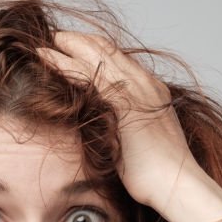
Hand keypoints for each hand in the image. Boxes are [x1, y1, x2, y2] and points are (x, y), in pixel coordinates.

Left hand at [36, 32, 205, 213]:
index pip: (120, 59)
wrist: (176, 184)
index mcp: (152, 90)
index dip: (95, 49)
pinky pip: (86, 74)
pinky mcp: (122, 103)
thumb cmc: (161, 174)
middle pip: (107, 50)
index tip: (75, 47)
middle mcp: (145, 84)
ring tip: (44, 45)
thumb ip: (131, 127)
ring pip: (95, 55)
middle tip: (56, 37)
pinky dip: (64, 63)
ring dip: (68, 46)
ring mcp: (135, 90)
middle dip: (79, 40)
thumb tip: (114, 132)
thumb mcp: (145, 141)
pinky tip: (46, 58)